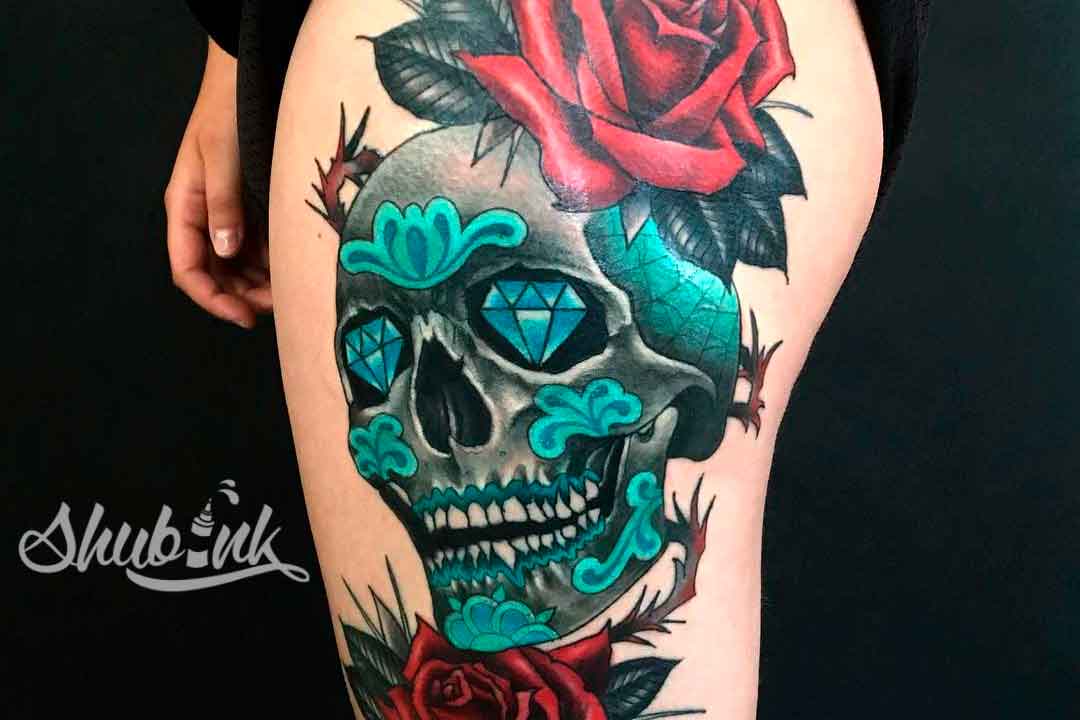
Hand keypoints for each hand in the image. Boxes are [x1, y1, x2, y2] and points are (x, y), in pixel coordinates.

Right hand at [165, 38, 270, 328]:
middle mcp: (201, 216)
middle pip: (213, 274)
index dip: (213, 299)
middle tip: (277, 307)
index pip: (188, 269)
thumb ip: (223, 204)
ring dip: (257, 284)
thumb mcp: (222, 157)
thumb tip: (226, 251)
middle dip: (241, 296)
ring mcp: (224, 213)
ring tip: (288, 292)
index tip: (244, 316)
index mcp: (184, 206)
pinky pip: (254, 246)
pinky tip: (291, 268)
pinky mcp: (246, 206)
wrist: (242, 77)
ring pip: (235, 265)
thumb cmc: (227, 111)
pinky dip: (269, 262)